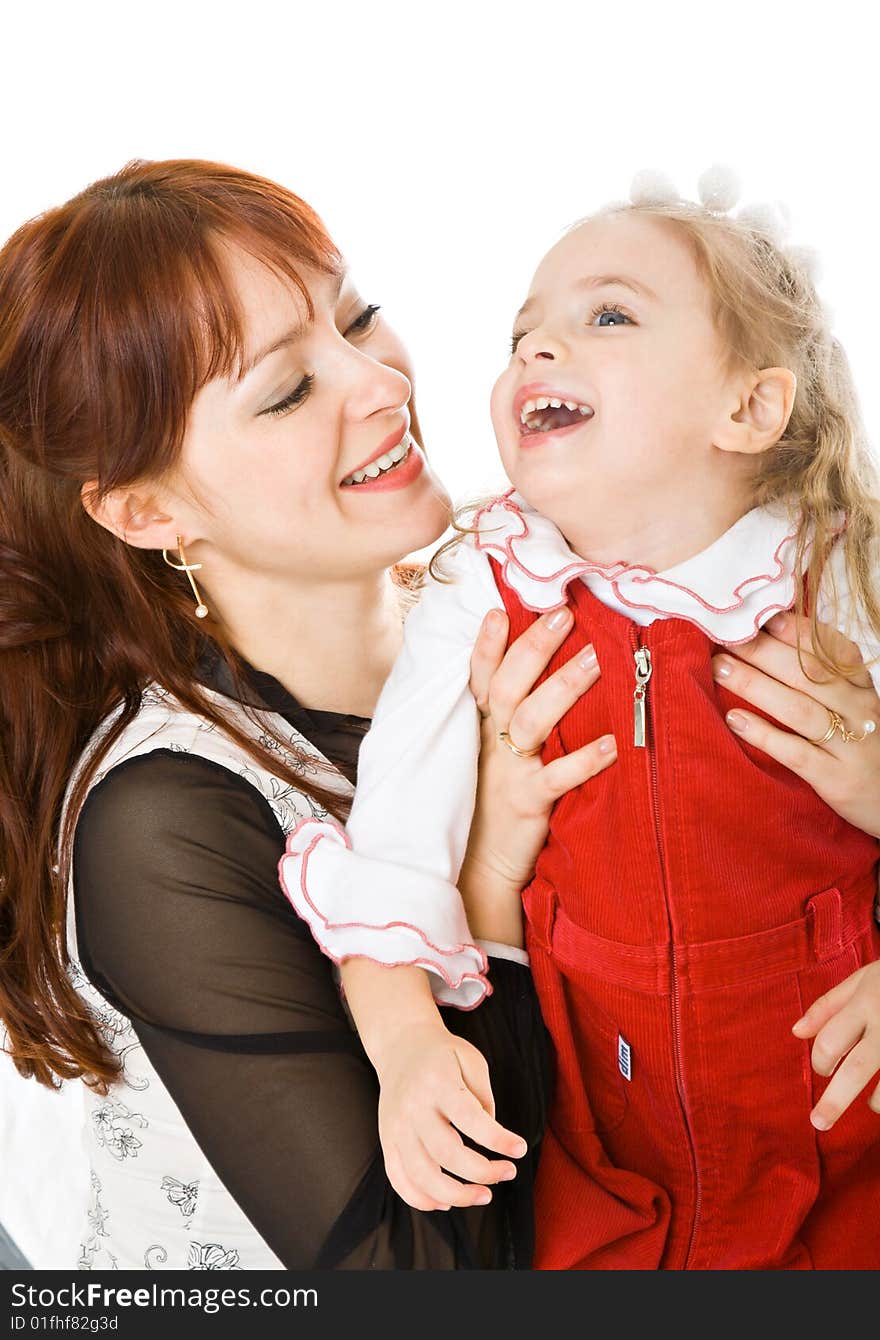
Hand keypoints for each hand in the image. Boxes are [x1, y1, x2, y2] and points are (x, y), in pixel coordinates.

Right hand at [374, 1017, 528, 1210]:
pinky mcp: (386, 1141)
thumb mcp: (470, 1059)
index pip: (469, 1118)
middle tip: (507, 1173)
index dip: (497, 1139)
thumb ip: (484, 1096)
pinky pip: (399, 1179)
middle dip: (482, 1172)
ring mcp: (395, 1127)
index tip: (519, 1150)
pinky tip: (446, 1202)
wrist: (400, 1045)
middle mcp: (412, 1107)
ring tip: (483, 1196)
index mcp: (437, 1082)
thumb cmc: (443, 1055)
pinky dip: (421, 1199)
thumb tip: (491, 1137)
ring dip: (456, 1195)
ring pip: (421, 1175)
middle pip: (446, 1153)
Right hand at [459, 605, 616, 942]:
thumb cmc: (494, 804)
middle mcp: (491, 742)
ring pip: (531, 720)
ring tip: (597, 659)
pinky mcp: (527, 803)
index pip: (480, 677)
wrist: (480, 869)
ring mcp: (507, 771)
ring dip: (564, 687)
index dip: (487, 644)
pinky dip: (584, 761)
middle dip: (534, 648)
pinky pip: (556, 778)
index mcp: (482, 728)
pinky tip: (614, 745)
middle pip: (508, 686)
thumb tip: (547, 674)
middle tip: (564, 614)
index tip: (500, 609)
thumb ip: (510, 718)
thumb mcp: (493, 756)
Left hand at [711, 613, 879, 836]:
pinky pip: (796, 752)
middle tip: (727, 639)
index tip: (764, 616)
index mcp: (861, 688)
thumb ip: (823, 677)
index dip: (800, 631)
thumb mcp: (853, 707)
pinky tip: (735, 720)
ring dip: (756, 685)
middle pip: (809, 673)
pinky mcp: (836, 778)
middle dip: (764, 652)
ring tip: (721, 669)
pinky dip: (764, 734)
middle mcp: (858, 711)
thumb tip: (775, 636)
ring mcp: (850, 745)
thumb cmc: (861, 747)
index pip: (834, 650)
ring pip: (799, 708)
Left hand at [793, 961, 879, 1127]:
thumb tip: (796, 1033)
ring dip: (878, 1102)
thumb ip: (828, 1006)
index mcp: (866, 1003)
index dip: (819, 1060)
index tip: (823, 1069)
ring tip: (873, 1104)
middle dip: (835, 1102)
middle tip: (819, 1122)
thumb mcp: (862, 980)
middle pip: (857, 1070)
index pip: (831, 1040)